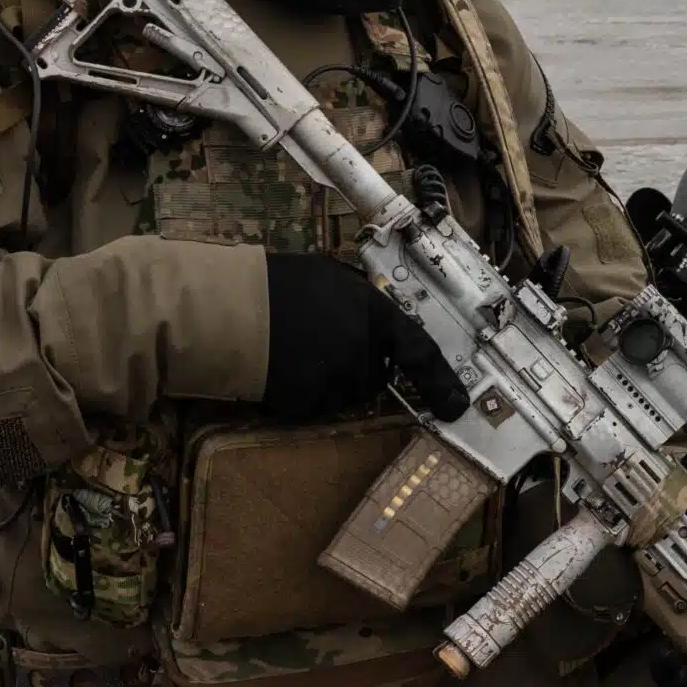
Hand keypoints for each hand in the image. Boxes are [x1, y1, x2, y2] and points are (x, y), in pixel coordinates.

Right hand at [261, 252, 471, 421]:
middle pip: (377, 375)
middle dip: (362, 363)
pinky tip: (285, 365)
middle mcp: (363, 355)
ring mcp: (336, 384)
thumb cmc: (282, 285)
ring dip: (334, 377)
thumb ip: (364, 303)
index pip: (421, 353)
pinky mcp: (308, 406)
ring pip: (348, 391)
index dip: (441, 382)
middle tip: (326, 339)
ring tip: (298, 348)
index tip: (456, 405)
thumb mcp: (335, 279)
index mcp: (376, 317)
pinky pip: (318, 403)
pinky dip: (307, 390)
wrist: (230, 311)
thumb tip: (377, 317)